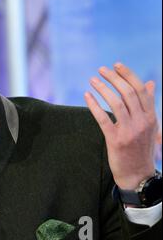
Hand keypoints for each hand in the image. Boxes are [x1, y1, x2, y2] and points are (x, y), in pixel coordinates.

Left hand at [84, 62, 160, 189]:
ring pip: (116, 103)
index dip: (128, 75)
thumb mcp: (150, 125)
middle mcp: (142, 122)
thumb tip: (151, 83)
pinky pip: (103, 118)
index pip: (141, 89)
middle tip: (101, 70)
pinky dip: (94, 105)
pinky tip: (87, 96)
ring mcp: (129, 131)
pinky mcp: (116, 140)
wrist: (138, 174)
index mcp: (151, 116)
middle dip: (113, 78)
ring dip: (102, 88)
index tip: (116, 65)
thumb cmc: (142, 147)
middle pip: (128, 93)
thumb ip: (149, 104)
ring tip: (92, 80)